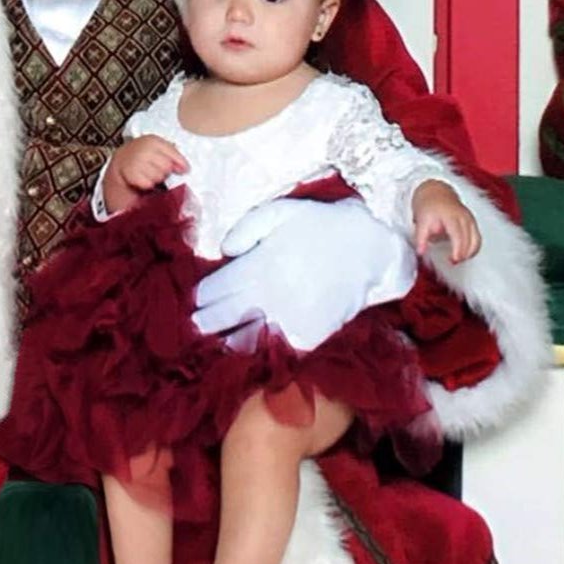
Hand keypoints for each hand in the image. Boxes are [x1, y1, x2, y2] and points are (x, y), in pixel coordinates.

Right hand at [103, 135, 189, 213]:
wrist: (122, 160)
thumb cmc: (144, 154)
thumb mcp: (157, 148)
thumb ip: (172, 154)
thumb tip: (185, 168)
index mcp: (153, 140)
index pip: (172, 153)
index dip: (180, 162)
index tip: (185, 169)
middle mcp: (144, 149)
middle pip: (166, 167)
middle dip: (165, 171)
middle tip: (158, 169)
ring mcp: (136, 161)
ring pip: (158, 176)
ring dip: (156, 178)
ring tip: (149, 173)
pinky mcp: (130, 174)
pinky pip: (148, 184)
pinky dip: (147, 184)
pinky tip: (142, 178)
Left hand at [193, 197, 417, 351]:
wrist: (368, 248)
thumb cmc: (320, 226)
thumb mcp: (279, 212)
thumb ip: (245, 228)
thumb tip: (224, 251)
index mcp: (258, 264)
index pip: (215, 289)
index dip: (202, 297)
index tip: (197, 301)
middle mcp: (269, 293)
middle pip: (223, 317)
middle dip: (205, 323)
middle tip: (196, 326)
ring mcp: (289, 317)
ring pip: (245, 339)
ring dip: (229, 341)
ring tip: (221, 340)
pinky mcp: (309, 335)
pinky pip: (276, 349)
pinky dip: (263, 351)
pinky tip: (255, 348)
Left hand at [411, 179, 481, 262]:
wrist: (435, 192)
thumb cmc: (429, 205)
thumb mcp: (421, 221)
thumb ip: (421, 238)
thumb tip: (421, 251)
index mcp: (452, 216)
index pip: (458, 234)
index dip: (458, 248)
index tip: (455, 259)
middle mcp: (464, 216)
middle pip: (470, 239)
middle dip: (464, 253)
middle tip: (452, 261)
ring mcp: (470, 218)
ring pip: (476, 239)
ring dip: (470, 252)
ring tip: (458, 258)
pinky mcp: (472, 221)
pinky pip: (477, 237)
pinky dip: (473, 247)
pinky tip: (465, 253)